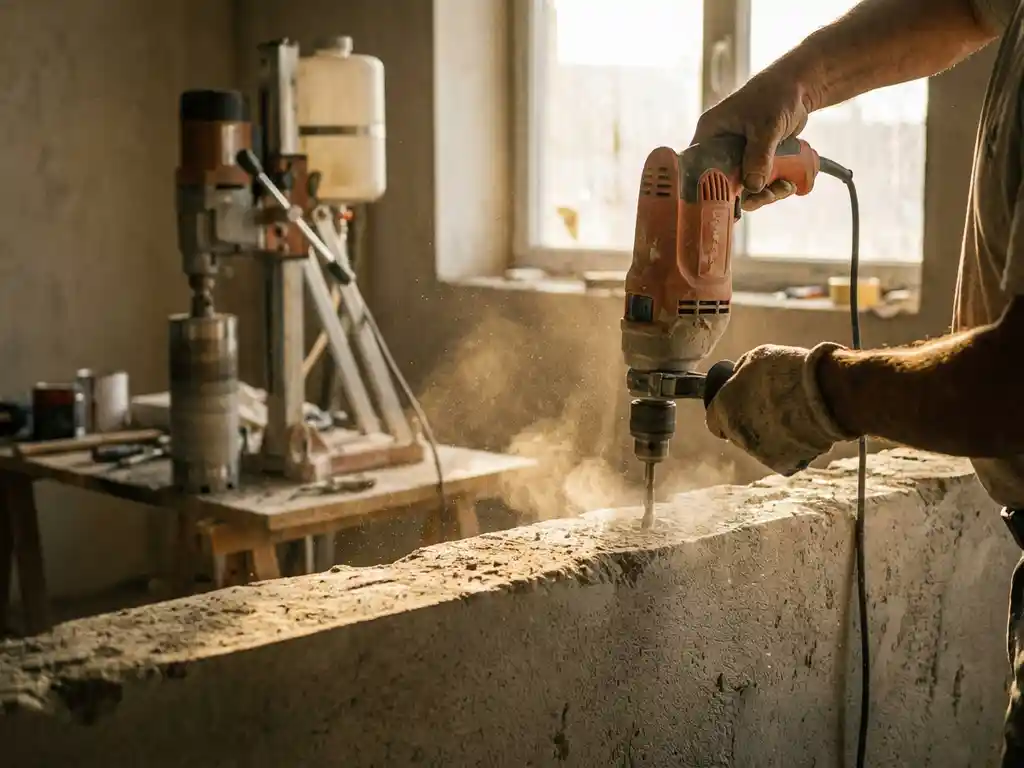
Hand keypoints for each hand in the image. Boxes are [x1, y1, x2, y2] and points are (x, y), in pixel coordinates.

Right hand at [691, 68, 812, 211]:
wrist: (799, 87)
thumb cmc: (775, 95)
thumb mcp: (766, 126)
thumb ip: (759, 156)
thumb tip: (753, 187)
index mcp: (710, 134)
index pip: (698, 167)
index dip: (707, 189)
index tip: (723, 204)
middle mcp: (720, 147)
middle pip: (723, 183)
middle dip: (746, 195)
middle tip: (764, 198)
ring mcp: (737, 155)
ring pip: (743, 186)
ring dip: (764, 193)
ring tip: (783, 188)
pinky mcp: (754, 160)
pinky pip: (758, 181)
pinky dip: (773, 186)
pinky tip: (788, 182)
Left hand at [705, 342, 854, 475]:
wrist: (825, 394)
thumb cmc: (788, 371)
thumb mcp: (756, 358)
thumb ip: (741, 373)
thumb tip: (738, 377)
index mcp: (724, 410)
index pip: (713, 420)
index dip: (723, 412)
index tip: (734, 407)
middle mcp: (737, 435)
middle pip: (736, 434)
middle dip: (747, 422)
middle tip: (769, 407)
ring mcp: (760, 453)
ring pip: (759, 446)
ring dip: (769, 434)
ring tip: (791, 415)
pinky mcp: (784, 464)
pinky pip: (784, 457)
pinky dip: (791, 447)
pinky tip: (803, 430)